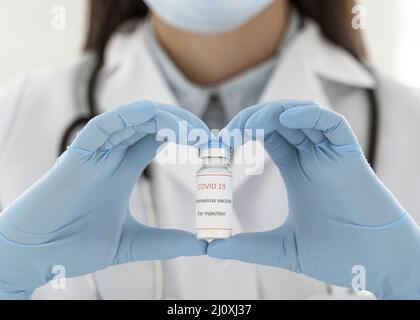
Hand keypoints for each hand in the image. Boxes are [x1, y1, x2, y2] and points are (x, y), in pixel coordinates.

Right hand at [0, 101, 208, 298]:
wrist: (36, 257)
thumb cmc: (76, 246)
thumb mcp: (132, 243)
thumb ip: (167, 242)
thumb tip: (203, 245)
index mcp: (124, 167)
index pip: (160, 137)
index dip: (187, 137)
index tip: (213, 149)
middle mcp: (112, 153)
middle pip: (153, 123)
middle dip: (185, 125)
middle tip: (211, 139)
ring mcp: (96, 151)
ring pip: (135, 118)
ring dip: (168, 119)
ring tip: (195, 133)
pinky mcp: (78, 154)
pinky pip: (104, 124)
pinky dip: (131, 118)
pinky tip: (159, 122)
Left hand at [208, 100, 419, 298]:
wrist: (378, 266)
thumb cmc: (339, 255)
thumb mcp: (284, 248)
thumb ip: (250, 246)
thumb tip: (213, 249)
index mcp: (297, 170)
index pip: (267, 136)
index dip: (242, 134)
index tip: (217, 146)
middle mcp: (312, 157)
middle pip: (278, 121)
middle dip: (249, 121)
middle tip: (225, 136)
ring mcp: (331, 155)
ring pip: (301, 116)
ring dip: (271, 114)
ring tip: (246, 127)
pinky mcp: (350, 156)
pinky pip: (332, 124)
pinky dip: (309, 115)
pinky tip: (286, 119)